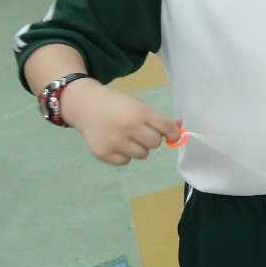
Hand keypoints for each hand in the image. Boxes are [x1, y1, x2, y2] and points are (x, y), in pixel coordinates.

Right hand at [59, 80, 181, 165]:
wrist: (86, 105)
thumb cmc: (117, 105)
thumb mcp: (138, 105)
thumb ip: (158, 119)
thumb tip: (180, 132)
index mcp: (139, 112)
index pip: (166, 129)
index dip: (173, 134)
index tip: (173, 136)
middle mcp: (127, 127)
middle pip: (155, 144)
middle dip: (152, 139)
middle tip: (142, 132)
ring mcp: (114, 142)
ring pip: (142, 155)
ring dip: (139, 147)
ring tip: (127, 136)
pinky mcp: (103, 153)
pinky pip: (126, 161)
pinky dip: (124, 155)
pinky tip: (115, 143)